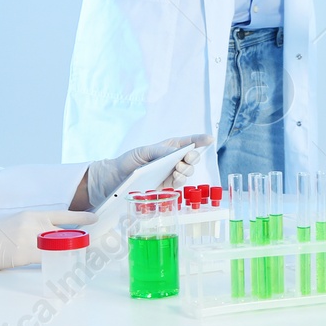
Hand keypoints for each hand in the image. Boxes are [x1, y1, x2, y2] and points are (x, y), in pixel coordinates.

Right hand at [0, 210, 96, 270]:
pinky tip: (63, 267)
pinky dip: (55, 263)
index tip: (95, 219)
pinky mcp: (23, 254)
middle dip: (79, 239)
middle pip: (64, 232)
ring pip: (57, 246)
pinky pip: (45, 259)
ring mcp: (29, 238)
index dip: (81, 218)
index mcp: (33, 214)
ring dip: (70, 252)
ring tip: (81, 257)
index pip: (63, 214)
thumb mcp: (18, 222)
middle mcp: (33, 223)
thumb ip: (36, 226)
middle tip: (92, 245)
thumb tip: (54, 236)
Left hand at [85, 134, 212, 209]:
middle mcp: (172, 160)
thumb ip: (160, 151)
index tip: (210, 139)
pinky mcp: (166, 186)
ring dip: (186, 171)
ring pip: (188, 171)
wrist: (115, 180)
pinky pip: (179, 184)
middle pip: (192, 158)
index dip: (201, 139)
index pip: (188, 141)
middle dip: (193, 158)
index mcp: (168, 147)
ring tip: (177, 171)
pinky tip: (175, 180)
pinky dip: (180, 181)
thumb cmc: (128, 161)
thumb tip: (174, 153)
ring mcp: (170, 173)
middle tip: (185, 160)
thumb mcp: (142, 152)